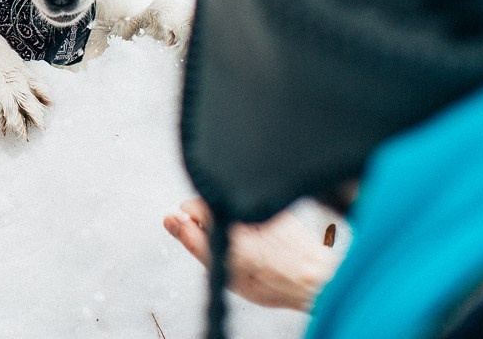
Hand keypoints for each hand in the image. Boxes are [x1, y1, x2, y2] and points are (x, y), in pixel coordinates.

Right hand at [163, 197, 339, 311]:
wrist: (313, 278)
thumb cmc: (270, 282)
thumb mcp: (224, 269)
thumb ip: (194, 241)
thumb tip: (170, 217)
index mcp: (226, 224)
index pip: (189, 207)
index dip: (193, 226)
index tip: (204, 240)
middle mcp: (241, 209)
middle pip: (208, 201)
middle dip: (210, 220)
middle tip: (228, 246)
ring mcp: (258, 205)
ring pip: (228, 203)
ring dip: (231, 218)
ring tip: (248, 243)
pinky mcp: (276, 204)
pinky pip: (249, 205)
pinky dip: (249, 217)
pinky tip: (263, 237)